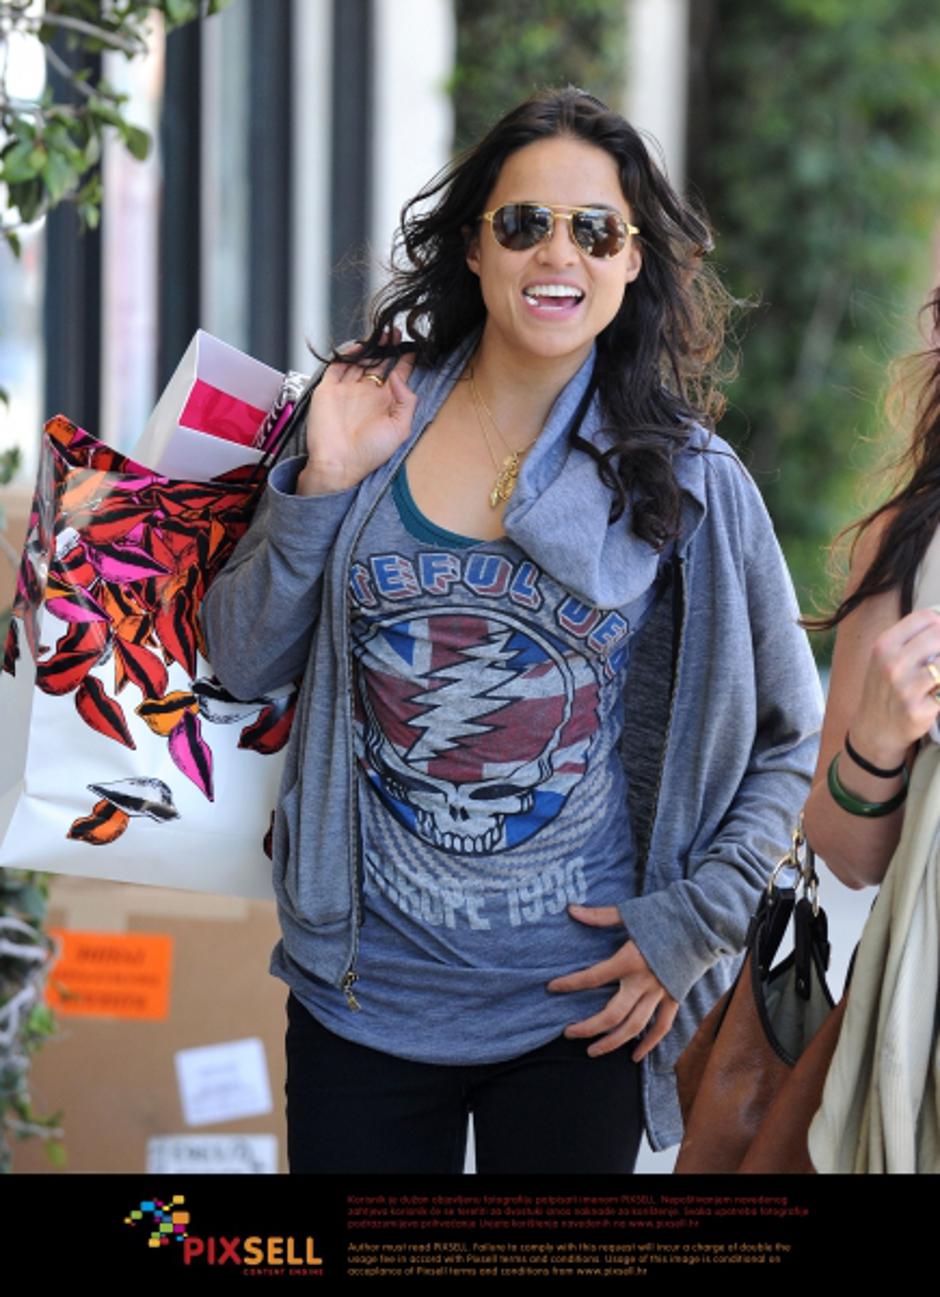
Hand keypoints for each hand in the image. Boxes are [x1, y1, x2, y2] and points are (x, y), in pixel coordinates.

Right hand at [297, 339, 416, 495]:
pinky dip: (346, 354)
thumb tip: (398, 376)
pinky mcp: (328, 389)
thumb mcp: (400, 429)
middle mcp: (367, 395)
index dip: (406, 360)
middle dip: (388, 347)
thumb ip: (406, 401)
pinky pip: (337, 366)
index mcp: (385, 404)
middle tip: (396, 332)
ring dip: (370, 346)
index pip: (398, 375)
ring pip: (360, 360)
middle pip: (379, 363)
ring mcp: (347, 390)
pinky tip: (359, 346)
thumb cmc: (369, 453)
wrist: (338, 464)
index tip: (414, 346)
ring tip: (382, 334)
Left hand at [547, 905, 678, 1060]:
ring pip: (634, 1027)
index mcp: (629, 959)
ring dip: (612, 1042)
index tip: (552, 988)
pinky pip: (662, 1027)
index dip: (570, 984)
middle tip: (568, 1033)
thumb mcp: (630, 912)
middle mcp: (644, 982)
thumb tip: (571, 910)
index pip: (593, 977)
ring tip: (592, 1051)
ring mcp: (661, 993)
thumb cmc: (665, 913)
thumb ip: (599, 916)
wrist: (704, 922)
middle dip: (588, 1027)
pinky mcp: (675, 997)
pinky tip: (634, 1056)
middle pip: (612, 1014)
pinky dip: (649, 1043)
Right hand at [849, 607, 939, 769]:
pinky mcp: (918, 711)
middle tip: (939, 660)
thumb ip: (912, 639)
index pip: (926, 618)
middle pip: (938, 636)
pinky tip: (936, 693)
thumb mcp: (886, 658)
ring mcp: (904, 688)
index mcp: (884, 645)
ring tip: (938, 678)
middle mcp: (892, 664)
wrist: (875, 729)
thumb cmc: (886, 688)